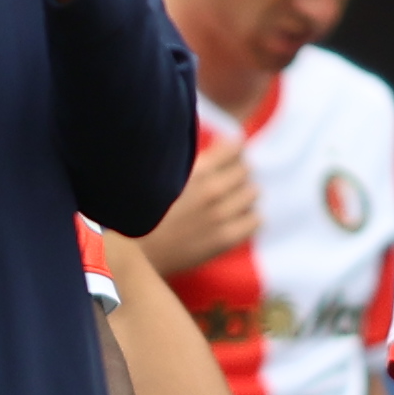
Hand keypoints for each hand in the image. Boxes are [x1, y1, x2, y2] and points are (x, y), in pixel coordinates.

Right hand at [136, 128, 259, 278]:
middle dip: (236, 173)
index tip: (225, 158)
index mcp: (195, 169)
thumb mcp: (163, 173)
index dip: (232, 151)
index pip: (235, 146)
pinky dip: (248, 217)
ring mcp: (220, 216)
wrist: (136, 253)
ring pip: (253, 192)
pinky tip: (232, 220)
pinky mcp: (225, 239)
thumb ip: (192, 157)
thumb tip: (223, 141)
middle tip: (223, 183)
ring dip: (242, 194)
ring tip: (226, 202)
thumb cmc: (144, 210)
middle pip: (246, 169)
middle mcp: (211, 190)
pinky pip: (256, 220)